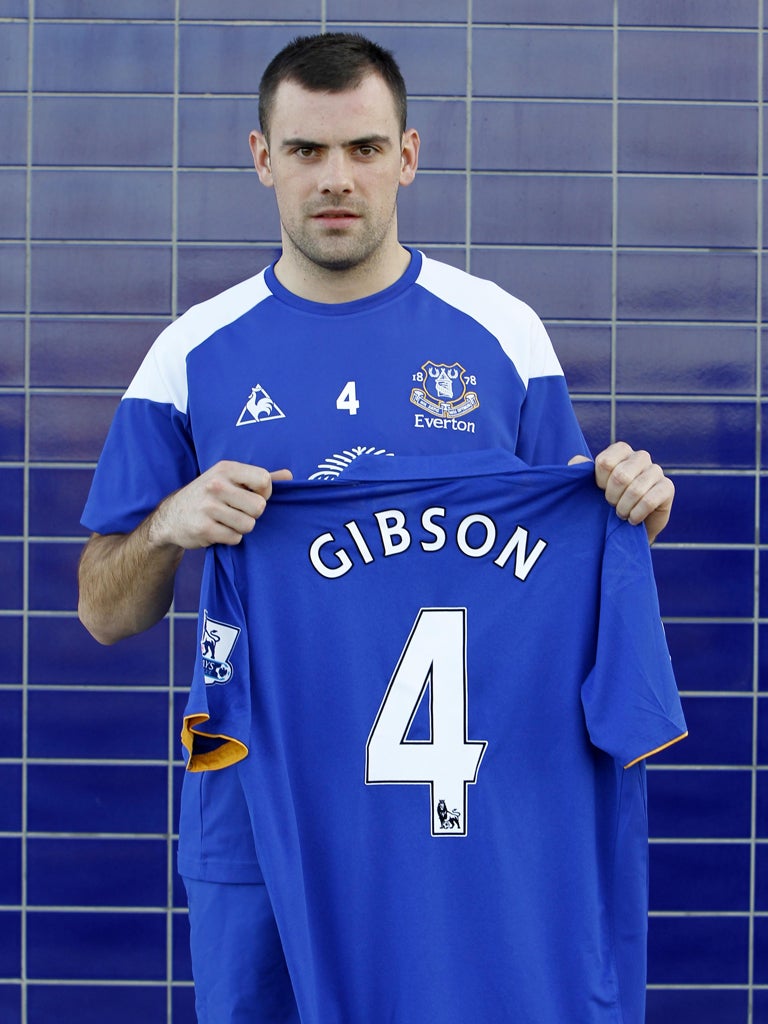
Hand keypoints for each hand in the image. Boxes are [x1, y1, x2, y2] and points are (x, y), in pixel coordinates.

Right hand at [148, 461, 292, 549]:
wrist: (172, 516)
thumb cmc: (209, 495)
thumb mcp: (229, 478)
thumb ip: (259, 477)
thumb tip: (289, 476)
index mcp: (225, 469)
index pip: (264, 480)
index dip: (265, 492)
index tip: (255, 495)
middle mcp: (216, 485)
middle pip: (259, 507)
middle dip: (253, 513)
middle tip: (238, 511)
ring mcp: (208, 507)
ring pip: (249, 525)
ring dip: (241, 527)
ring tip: (227, 520)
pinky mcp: (204, 528)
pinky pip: (235, 538)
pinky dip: (230, 537)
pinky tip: (217, 529)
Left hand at [569, 442, 673, 542]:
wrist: (625, 527)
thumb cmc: (605, 501)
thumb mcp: (588, 486)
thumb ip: (579, 472)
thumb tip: (576, 461)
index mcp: (620, 451)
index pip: (605, 462)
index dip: (600, 481)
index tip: (599, 490)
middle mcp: (640, 457)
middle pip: (621, 475)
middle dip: (612, 497)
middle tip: (611, 505)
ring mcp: (656, 471)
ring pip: (636, 489)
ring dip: (624, 507)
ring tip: (621, 514)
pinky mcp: (667, 488)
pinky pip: (649, 500)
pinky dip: (637, 514)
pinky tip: (633, 520)